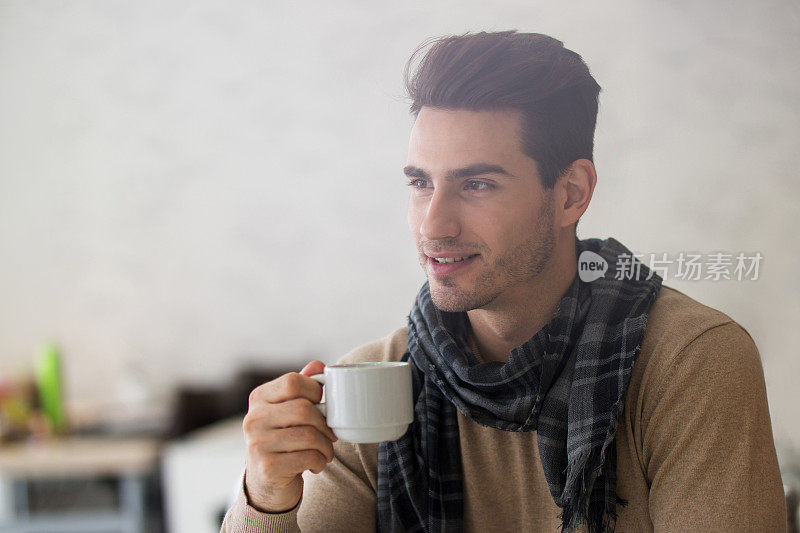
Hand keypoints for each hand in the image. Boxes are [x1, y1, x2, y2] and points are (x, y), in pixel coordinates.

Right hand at [242, 360, 336, 512]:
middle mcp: (253, 419)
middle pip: (303, 409)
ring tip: (325, 451)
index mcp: (259, 398)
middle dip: (325, 424)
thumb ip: (301, 388)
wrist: (266, 485)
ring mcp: (257, 444)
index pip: (292, 382)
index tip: (322, 404)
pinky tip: (316, 464)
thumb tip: (318, 365)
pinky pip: (308, 457)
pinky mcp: (267, 468)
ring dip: (326, 446)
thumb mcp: (289, 411)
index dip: (315, 391)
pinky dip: (320, 461)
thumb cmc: (283, 442)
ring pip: (309, 435)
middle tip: (331, 435)